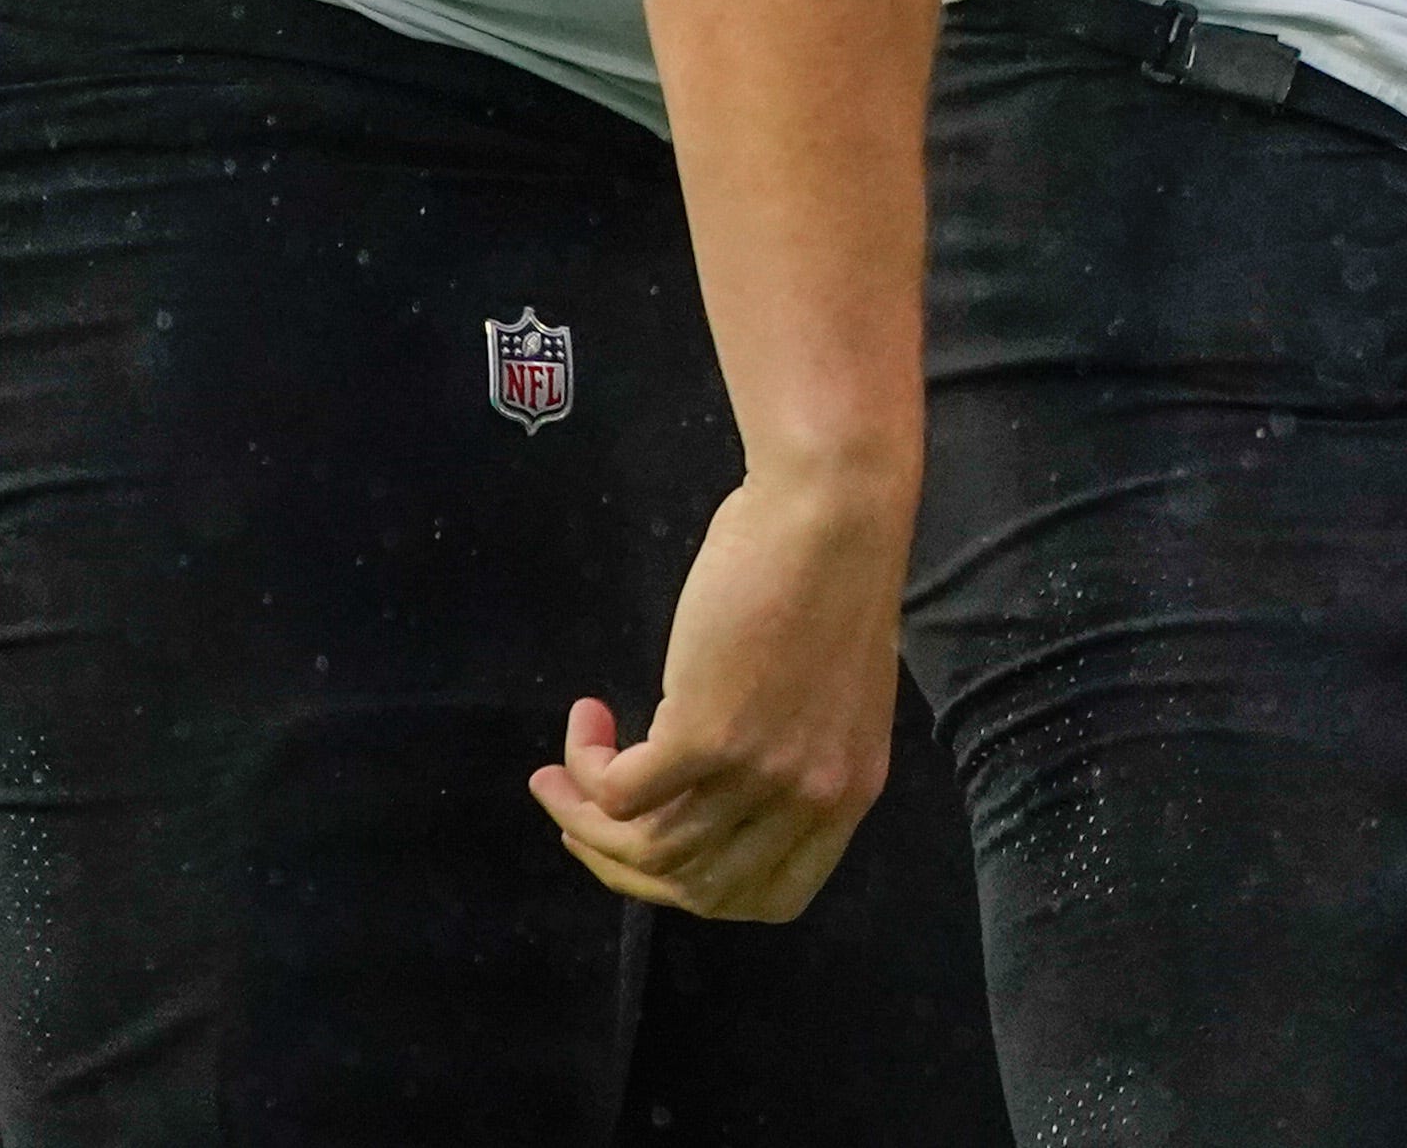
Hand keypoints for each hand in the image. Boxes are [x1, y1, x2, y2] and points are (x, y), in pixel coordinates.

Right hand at [531, 466, 913, 920]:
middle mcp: (810, 798)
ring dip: (585, 817)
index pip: (771, 899)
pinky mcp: (708, 734)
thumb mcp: (830, 696)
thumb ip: (789, 756)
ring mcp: (761, 773)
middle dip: (622, 862)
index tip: (654, 852)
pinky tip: (584, 723)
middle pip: (695, 887)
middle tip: (579, 821)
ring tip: (557, 776)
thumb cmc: (830, 575)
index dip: (699, 890)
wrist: (833, 507)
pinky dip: (584, 770)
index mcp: (849, 793)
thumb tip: (713, 795)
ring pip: (647, 847)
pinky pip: (620, 793)